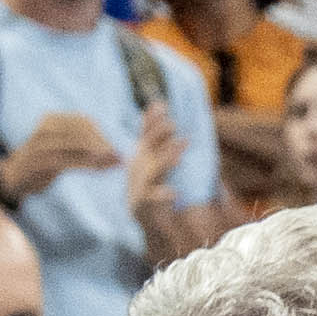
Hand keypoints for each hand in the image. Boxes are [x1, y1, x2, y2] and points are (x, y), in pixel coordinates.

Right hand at [0, 106, 124, 198]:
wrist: (14, 176)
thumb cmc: (44, 161)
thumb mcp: (64, 149)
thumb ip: (88, 150)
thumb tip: (119, 157)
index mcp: (51, 120)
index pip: (83, 121)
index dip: (102, 135)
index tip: (114, 150)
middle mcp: (45, 128)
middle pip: (82, 132)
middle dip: (103, 145)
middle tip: (118, 158)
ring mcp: (42, 145)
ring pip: (78, 145)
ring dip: (99, 155)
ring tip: (113, 163)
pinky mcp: (42, 162)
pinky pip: (70, 161)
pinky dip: (88, 164)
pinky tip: (99, 169)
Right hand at [124, 86, 188, 215]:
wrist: (138, 211)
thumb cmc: (146, 179)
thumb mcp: (149, 154)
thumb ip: (152, 131)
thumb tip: (158, 104)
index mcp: (143, 155)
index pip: (147, 134)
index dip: (152, 121)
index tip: (162, 106)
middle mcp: (141, 166)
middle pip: (149, 148)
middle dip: (158, 136)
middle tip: (172, 124)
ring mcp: (141, 182)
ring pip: (154, 170)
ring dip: (165, 161)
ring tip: (178, 156)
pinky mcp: (143, 202)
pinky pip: (153, 198)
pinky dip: (162, 195)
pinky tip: (173, 192)